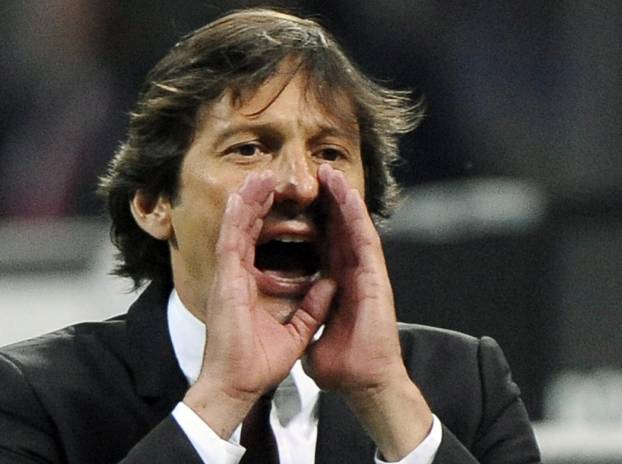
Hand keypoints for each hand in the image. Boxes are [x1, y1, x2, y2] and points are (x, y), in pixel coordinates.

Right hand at [183, 171, 335, 437]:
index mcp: (248, 288)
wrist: (238, 387)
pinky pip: (231, 241)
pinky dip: (236, 217)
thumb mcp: (297, 330)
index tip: (280, 199)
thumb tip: (329, 282)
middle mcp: (236, 278)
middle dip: (257, 202)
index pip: (258, 244)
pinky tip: (243, 195)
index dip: (267, 220)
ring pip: (237, 228)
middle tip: (268, 177)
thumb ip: (311, 305)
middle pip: (246, 230)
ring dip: (248, 201)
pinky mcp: (226, 282)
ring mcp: (229, 277)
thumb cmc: (257, 365)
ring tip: (260, 175)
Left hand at [305, 164, 432, 459]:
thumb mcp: (310, 338)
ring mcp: (367, 274)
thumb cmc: (343, 367)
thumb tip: (295, 318)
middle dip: (329, 201)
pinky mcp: (375, 277)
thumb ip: (307, 321)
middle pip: (339, 229)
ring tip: (330, 172)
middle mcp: (353, 275)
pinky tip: (346, 194)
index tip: (298, 201)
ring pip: (354, 227)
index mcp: (337, 286)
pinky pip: (364, 238)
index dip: (314, 221)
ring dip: (343, 199)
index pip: (324, 245)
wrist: (364, 384)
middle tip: (317, 173)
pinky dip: (355, 215)